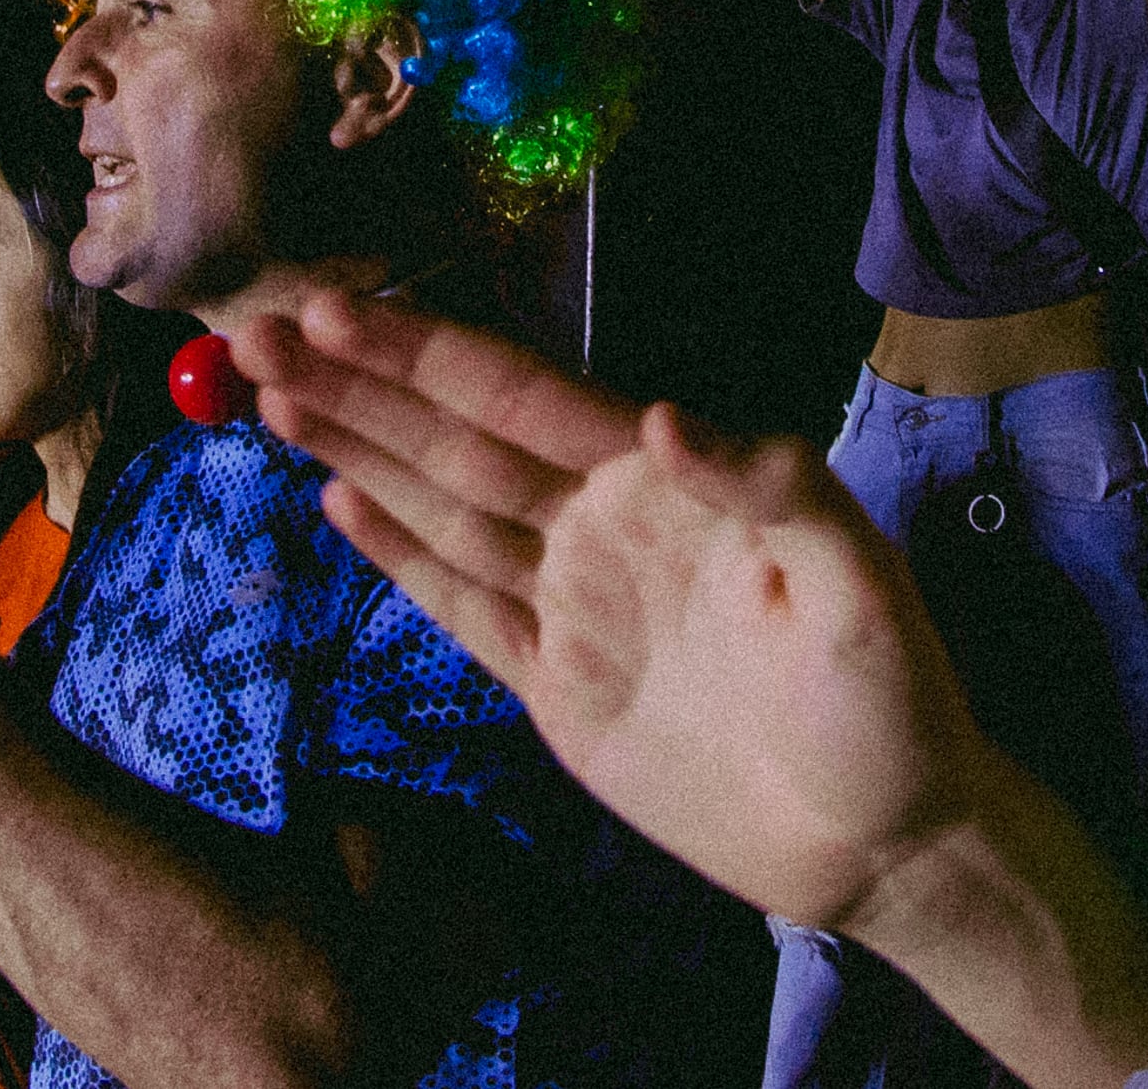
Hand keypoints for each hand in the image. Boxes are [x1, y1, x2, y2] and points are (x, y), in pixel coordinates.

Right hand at [238, 292, 1000, 934]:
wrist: (887, 839)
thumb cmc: (894, 700)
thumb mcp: (857, 580)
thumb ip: (769, 486)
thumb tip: (664, 416)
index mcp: (666, 478)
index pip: (520, 397)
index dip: (424, 353)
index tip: (335, 309)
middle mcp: (606, 521)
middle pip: (455, 438)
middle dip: (357, 384)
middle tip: (253, 330)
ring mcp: (575, 601)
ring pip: (440, 507)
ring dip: (356, 447)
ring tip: (269, 391)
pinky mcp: (559, 685)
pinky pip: (462, 603)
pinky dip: (398, 553)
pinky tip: (338, 499)